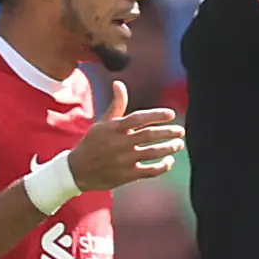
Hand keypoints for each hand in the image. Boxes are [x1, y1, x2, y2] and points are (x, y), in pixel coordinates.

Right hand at [68, 83, 183, 192]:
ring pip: (153, 152)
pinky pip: (151, 170)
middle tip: (181, 131)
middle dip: (169, 132)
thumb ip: (116, 104)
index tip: (171, 114)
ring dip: (169, 148)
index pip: (138, 118)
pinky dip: (164, 166)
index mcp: (113, 128)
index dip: (156, 115)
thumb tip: (119, 83)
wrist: (77, 170)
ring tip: (179, 144)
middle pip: (149, 135)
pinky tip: (169, 160)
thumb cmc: (93, 143)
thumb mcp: (103, 123)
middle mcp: (119, 143)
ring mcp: (123, 160)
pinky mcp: (127, 175)